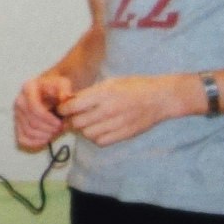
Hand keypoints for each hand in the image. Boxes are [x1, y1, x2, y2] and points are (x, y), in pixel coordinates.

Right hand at [13, 72, 74, 149]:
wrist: (49, 91)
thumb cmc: (56, 88)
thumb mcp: (62, 84)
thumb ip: (64, 89)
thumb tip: (65, 97)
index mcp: (28, 88)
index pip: (34, 108)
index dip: (48, 119)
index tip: (60, 123)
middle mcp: (20, 101)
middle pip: (32, 123)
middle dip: (49, 129)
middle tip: (61, 128)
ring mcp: (17, 113)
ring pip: (28, 132)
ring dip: (45, 136)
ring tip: (55, 132)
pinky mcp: (17, 124)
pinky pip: (23, 139)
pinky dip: (35, 142)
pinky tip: (46, 138)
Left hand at [57, 75, 189, 145]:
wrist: (160, 97)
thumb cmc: (134, 86)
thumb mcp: (111, 82)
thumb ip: (91, 93)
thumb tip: (69, 101)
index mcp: (104, 93)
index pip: (73, 105)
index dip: (63, 109)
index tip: (63, 108)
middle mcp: (109, 109)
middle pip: (78, 122)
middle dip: (72, 120)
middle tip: (74, 116)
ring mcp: (117, 123)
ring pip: (87, 133)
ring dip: (84, 129)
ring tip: (89, 122)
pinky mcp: (124, 134)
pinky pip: (101, 141)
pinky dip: (96, 137)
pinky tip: (100, 130)